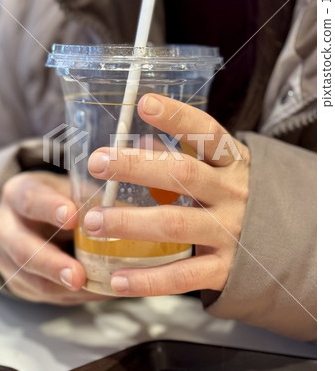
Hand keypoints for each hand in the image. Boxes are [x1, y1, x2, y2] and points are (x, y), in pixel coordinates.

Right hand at [0, 171, 106, 303]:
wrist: (30, 216)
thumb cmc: (58, 198)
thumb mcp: (69, 188)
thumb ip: (90, 198)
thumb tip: (128, 211)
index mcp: (18, 193)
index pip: (31, 200)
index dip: (50, 209)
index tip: (73, 217)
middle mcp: (4, 225)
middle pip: (23, 248)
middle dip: (52, 264)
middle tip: (77, 275)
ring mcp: (4, 256)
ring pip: (29, 277)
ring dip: (60, 287)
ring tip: (89, 289)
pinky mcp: (14, 280)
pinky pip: (40, 292)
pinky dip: (68, 295)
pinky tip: (92, 293)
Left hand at [85, 94, 249, 295]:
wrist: (288, 243)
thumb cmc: (239, 197)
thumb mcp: (222, 170)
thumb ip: (185, 156)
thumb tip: (139, 143)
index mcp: (232, 163)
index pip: (207, 132)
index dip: (177, 117)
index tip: (143, 103)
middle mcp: (232, 193)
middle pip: (183, 175)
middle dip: (136, 167)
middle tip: (97, 162)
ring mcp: (230, 232)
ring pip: (176, 224)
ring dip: (131, 222)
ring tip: (93, 221)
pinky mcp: (225, 269)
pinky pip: (183, 276)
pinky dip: (148, 279)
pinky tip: (117, 279)